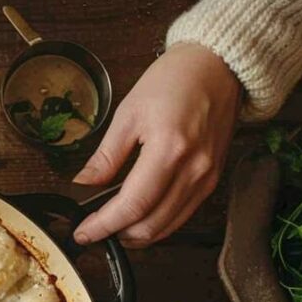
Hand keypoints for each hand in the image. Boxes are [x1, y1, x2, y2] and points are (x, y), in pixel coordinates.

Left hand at [72, 43, 240, 247]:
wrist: (218, 65)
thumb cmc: (175, 80)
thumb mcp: (128, 113)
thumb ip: (106, 156)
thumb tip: (83, 185)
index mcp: (169, 149)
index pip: (132, 205)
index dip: (104, 225)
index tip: (84, 233)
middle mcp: (194, 169)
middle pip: (151, 224)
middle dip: (117, 235)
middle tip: (94, 231)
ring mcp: (207, 177)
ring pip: (167, 226)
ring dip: (137, 235)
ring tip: (113, 228)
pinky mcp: (212, 180)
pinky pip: (182, 215)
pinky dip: (158, 224)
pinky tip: (139, 218)